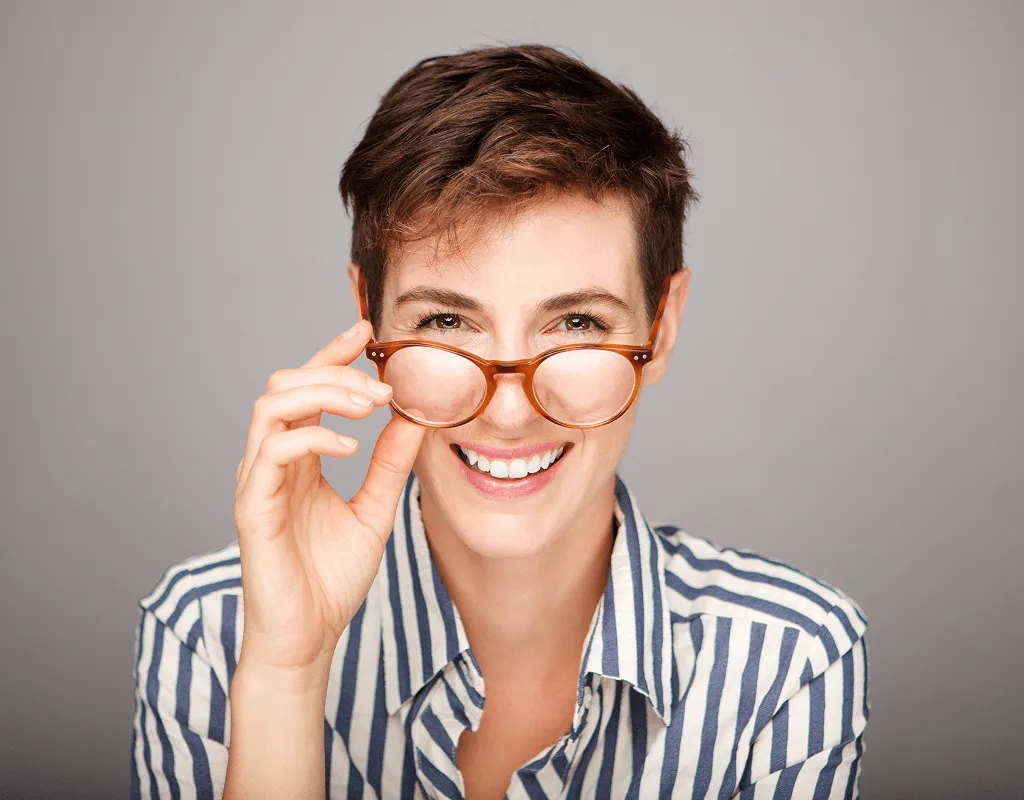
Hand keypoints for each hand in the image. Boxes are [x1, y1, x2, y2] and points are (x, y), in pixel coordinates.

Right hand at [232, 319, 425, 679]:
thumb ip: (391, 464)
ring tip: (371, 406)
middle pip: (284, 383)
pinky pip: (273, 450)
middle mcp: (272, 460)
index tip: (366, 331)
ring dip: (324, 393)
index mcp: (298, 458)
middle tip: (384, 385)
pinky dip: (314, 436)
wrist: (308, 637)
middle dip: (334, 371)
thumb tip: (418, 418)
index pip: (308, 388)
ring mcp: (258, 480)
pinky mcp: (252, 505)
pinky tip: (352, 447)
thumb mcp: (374, 509)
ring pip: (271, 404)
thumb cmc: (331, 578)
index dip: (332, 354)